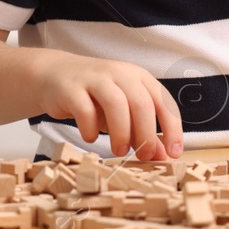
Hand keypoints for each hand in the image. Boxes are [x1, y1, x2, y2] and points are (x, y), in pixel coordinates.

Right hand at [33, 52, 183, 158]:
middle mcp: (120, 73)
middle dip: (146, 134)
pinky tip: (91, 137)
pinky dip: (90, 129)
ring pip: (116, 103)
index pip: (164, 101)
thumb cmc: (94, 96)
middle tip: (143, 155)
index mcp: (138, 77)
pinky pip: (84, 110)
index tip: (174, 153)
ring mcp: (95, 79)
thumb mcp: (123, 112)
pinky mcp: (71, 88)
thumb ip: (142, 131)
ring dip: (121, 132)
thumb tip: (162, 155)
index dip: (172, 128)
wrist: (54, 75)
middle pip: (142, 103)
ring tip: (119, 150)